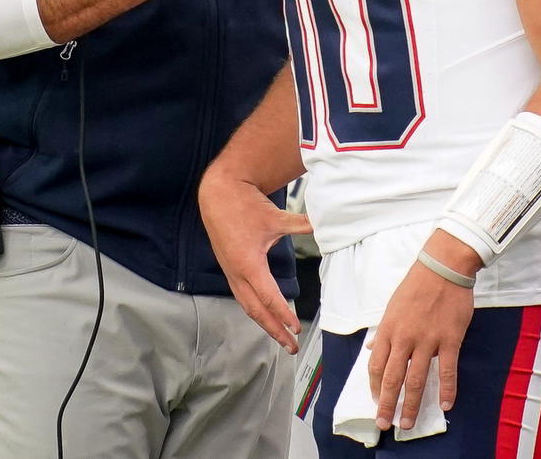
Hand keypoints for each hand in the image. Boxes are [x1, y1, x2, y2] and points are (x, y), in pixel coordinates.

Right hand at [198, 169, 310, 351]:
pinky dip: (254, 310)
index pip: (268, 298)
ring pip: (247, 306)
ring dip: (264, 323)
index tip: (296, 329)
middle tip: (291, 346)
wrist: (217, 194)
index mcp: (249, 263)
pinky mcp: (229, 269)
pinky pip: (242, 297)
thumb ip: (300, 224)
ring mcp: (231, 272)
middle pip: (256, 311)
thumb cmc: (244, 205)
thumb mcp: (275, 216)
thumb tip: (322, 225)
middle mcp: (237, 273)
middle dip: (274, 330)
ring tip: (281, 337)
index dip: (283, 316)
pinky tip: (265, 315)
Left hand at [367, 230, 477, 431]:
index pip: (376, 365)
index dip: (374, 386)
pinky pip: (447, 370)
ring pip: (417, 379)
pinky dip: (447, 390)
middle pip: (392, 378)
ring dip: (412, 404)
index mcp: (388, 329)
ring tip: (408, 423)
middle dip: (387, 404)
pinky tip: (446, 405)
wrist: (442, 268)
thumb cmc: (416, 285)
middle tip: (385, 423)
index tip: (376, 400)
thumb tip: (374, 349)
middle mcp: (405, 338)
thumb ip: (384, 331)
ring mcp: (427, 340)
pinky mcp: (449, 340)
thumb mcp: (392, 306)